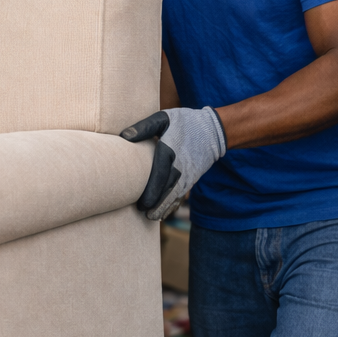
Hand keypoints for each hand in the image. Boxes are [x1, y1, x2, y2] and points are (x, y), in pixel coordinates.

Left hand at [120, 107, 226, 221]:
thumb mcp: (164, 118)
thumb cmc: (184, 123)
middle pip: (167, 188)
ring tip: (151, 217)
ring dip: (164, 207)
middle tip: (142, 213)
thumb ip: (144, 127)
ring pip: (174, 195)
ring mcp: (188, 174)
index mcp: (170, 150)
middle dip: (155, 202)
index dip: (151, 190)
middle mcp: (181, 166)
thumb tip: (124, 136)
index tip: (141, 203)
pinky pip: (181, 194)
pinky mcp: (192, 178)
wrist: (213, 131)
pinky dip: (172, 205)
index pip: (160, 174)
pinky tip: (164, 214)